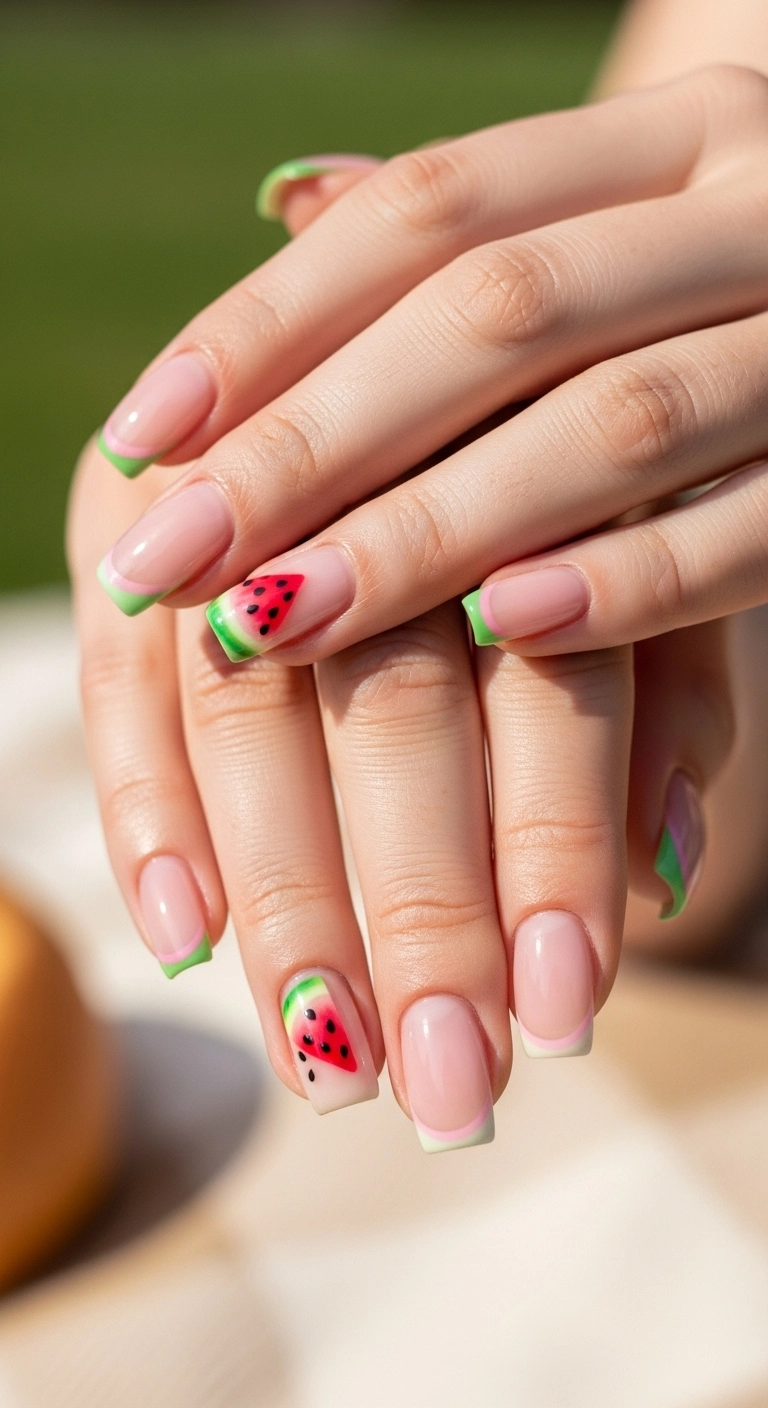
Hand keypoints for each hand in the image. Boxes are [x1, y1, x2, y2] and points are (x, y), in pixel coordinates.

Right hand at [70, 429, 752, 1148]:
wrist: (405, 311)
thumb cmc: (554, 457)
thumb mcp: (654, 542)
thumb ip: (671, 689)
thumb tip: (671, 871)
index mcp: (528, 462)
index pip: (541, 681)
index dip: (550, 847)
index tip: (563, 1012)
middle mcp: (370, 464)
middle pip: (394, 706)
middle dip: (421, 906)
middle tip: (447, 1088)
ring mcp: (227, 481)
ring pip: (246, 703)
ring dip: (285, 892)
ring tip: (323, 1055)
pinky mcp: (125, 503)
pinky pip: (122, 667)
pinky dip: (148, 803)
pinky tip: (180, 934)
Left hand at [93, 66, 767, 668]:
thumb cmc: (724, 294)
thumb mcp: (618, 230)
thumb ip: (475, 234)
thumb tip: (284, 203)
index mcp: (663, 141)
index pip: (434, 205)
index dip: (274, 320)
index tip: (144, 432)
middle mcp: (747, 205)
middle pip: (497, 315)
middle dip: (316, 445)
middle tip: (172, 555)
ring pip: (612, 427)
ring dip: (433, 532)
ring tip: (281, 617)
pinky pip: (755, 531)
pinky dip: (631, 584)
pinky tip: (502, 632)